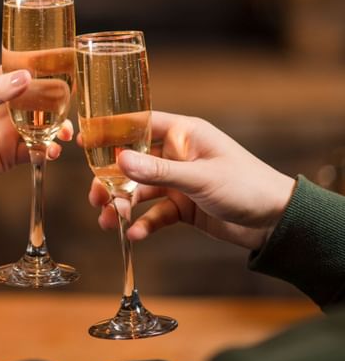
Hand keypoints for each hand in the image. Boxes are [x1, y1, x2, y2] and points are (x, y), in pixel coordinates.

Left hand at [0, 66, 72, 195]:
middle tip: (69, 107)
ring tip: (65, 135)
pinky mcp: (11, 153)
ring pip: (42, 124)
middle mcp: (2, 106)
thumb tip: (25, 76)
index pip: (20, 72)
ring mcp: (8, 130)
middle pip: (37, 99)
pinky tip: (52, 151)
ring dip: (57, 128)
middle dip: (56, 103)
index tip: (63, 72)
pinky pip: (37, 148)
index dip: (41, 72)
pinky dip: (48, 149)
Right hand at [89, 112, 294, 250]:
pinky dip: (143, 224)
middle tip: (95, 197)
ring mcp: (179, 182)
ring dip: (123, 204)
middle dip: (112, 180)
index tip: (85, 140)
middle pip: (134, 162)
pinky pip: (155, 213)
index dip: (112, 131)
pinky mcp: (183, 207)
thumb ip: (158, 172)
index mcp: (184, 134)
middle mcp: (178, 155)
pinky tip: (134, 235)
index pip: (141, 125)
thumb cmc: (245, 186)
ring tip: (109, 221)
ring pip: (140, 190)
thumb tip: (118, 160)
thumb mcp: (199, 178)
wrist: (275, 222)